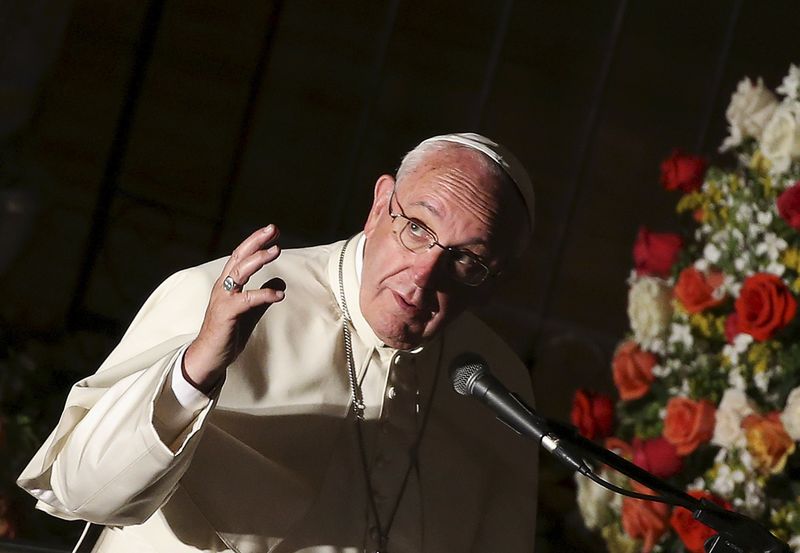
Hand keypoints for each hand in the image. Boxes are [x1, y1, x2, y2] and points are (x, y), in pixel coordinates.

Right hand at [183, 225, 285, 392]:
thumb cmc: (228, 332)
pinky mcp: (226, 314)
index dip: (256, 242)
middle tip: (274, 229)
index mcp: (228, 284)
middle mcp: (223, 287)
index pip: (241, 256)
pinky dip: (264, 295)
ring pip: (240, 272)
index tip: (273, 231)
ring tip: (276, 250)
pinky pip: (246, 300)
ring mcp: (223, 299)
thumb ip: (263, 296)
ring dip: (258, 259)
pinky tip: (279, 295)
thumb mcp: (250, 311)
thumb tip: (280, 283)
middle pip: (239, 256)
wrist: (209, 356)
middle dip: (256, 241)